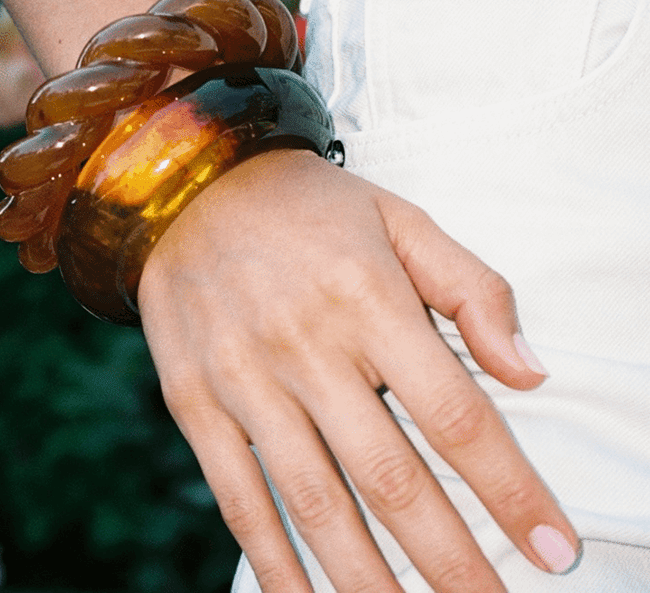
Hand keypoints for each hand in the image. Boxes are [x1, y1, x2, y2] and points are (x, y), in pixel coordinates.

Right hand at [138, 149, 579, 591]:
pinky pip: (238, 494)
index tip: (552, 547)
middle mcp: (305, 347)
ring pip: (315, 502)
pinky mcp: (195, 400)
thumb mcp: (401, 218)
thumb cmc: (308, 207)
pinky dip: (274, 558)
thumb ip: (470, 289)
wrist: (192, 190)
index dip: (510, 490)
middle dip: (451, 559)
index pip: (455, 416)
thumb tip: (527, 371)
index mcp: (368, 298)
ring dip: (368, 579)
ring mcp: (243, 379)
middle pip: (391, 478)